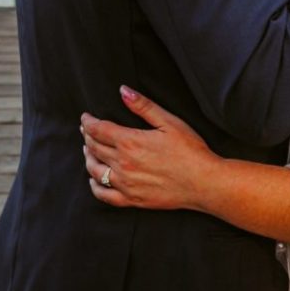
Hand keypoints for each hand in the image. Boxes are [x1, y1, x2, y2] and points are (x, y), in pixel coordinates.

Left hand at [80, 86, 218, 210]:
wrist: (204, 183)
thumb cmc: (190, 151)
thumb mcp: (169, 122)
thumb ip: (143, 106)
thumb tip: (123, 90)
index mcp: (130, 142)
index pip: (99, 129)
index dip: (88, 122)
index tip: (85, 117)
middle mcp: (123, 164)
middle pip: (94, 148)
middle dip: (88, 136)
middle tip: (86, 130)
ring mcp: (125, 184)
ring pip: (94, 170)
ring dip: (88, 157)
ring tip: (88, 149)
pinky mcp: (132, 200)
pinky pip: (104, 195)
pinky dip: (94, 186)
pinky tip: (94, 179)